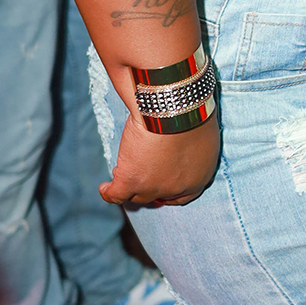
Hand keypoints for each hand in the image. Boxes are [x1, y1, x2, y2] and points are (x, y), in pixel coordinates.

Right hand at [100, 109, 219, 208]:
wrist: (174, 109)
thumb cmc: (191, 112)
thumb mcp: (201, 133)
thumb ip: (193, 146)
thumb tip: (184, 142)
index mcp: (198, 177)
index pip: (184, 195)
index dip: (171, 193)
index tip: (163, 188)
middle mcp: (176, 188)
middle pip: (159, 195)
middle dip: (149, 185)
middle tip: (141, 171)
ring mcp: (153, 187)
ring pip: (137, 195)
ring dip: (129, 187)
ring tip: (120, 173)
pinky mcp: (132, 180)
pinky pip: (116, 194)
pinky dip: (109, 192)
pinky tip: (105, 187)